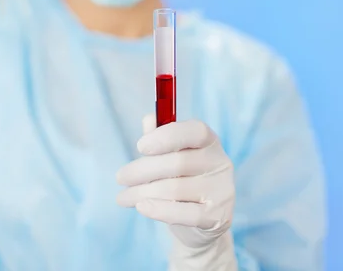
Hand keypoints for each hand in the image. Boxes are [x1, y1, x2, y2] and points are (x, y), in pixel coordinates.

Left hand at [117, 116, 236, 269]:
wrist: (198, 221)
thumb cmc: (181, 179)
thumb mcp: (170, 155)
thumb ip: (160, 135)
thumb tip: (149, 120)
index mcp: (209, 141)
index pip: (195, 131)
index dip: (167, 136)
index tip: (140, 146)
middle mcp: (221, 163)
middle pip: (179, 162)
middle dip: (143, 170)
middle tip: (120, 177)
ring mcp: (222, 191)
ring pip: (176, 189)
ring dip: (142, 192)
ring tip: (123, 197)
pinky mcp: (217, 217)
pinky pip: (184, 214)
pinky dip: (159, 210)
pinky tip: (141, 207)